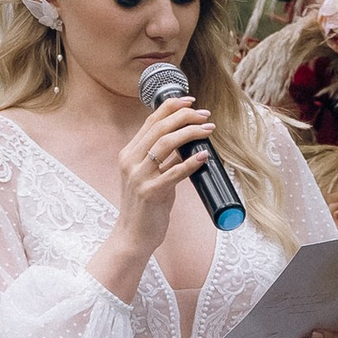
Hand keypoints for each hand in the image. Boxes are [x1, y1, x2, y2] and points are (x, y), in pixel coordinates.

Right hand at [93, 96, 217, 292]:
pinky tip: (204, 156)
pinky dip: (190, 162)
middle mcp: (130, 161)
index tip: (191, 101)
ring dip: (190, 133)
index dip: (171, 107)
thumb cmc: (146, 207)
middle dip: (185, 117)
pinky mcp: (150, 193)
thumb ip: (165, 160)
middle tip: (205, 115)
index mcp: (129, 154)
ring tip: (208, 130)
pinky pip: (173, 172)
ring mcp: (138, 177)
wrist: (133, 236)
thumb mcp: (152, 177)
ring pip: (165, 144)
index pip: (150, 121)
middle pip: (159, 128)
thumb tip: (188, 144)